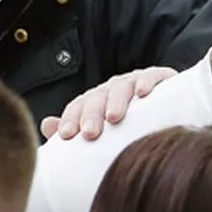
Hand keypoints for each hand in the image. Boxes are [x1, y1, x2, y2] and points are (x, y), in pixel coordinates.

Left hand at [39, 67, 176, 140]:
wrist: (166, 110)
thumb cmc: (129, 126)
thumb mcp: (103, 131)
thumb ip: (76, 129)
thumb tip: (46, 124)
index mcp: (95, 102)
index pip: (78, 107)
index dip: (71, 119)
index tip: (66, 135)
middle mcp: (111, 89)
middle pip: (97, 98)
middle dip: (91, 114)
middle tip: (90, 133)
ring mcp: (133, 81)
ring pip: (121, 88)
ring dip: (116, 101)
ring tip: (114, 117)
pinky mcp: (158, 77)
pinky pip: (151, 76)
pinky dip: (146, 82)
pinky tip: (143, 94)